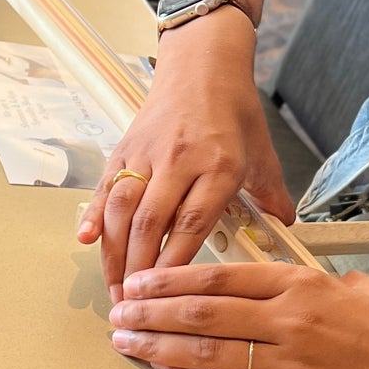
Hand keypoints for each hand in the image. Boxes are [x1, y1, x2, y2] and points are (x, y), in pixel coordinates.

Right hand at [77, 10, 292, 299]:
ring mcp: (147, 154)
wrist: (202, 63)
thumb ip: (270, 193)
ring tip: (115, 287)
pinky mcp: (126, 148)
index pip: (193, 222)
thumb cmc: (232, 107)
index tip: (171, 296)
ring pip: (123, 209)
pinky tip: (84, 240)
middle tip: (134, 305)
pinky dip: (92, 213)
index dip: (177, 262)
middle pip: (151, 222)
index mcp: (218, 164)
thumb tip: (285, 228)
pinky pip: (106, 186)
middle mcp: (179, 160)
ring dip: (113, 251)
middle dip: (139, 269)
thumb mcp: (262, 150)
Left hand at [107, 260, 368, 368]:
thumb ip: (307, 283)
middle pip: (201, 315)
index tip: (139, 282)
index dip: (170, 280)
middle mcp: (290, 323)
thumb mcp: (355, 286)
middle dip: (151, 314)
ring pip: (208, 356)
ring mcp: (292, 368)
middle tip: (117, 313)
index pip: (219, 277)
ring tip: (127, 344)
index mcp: (301, 285)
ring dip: (160, 350)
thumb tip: (273, 283)